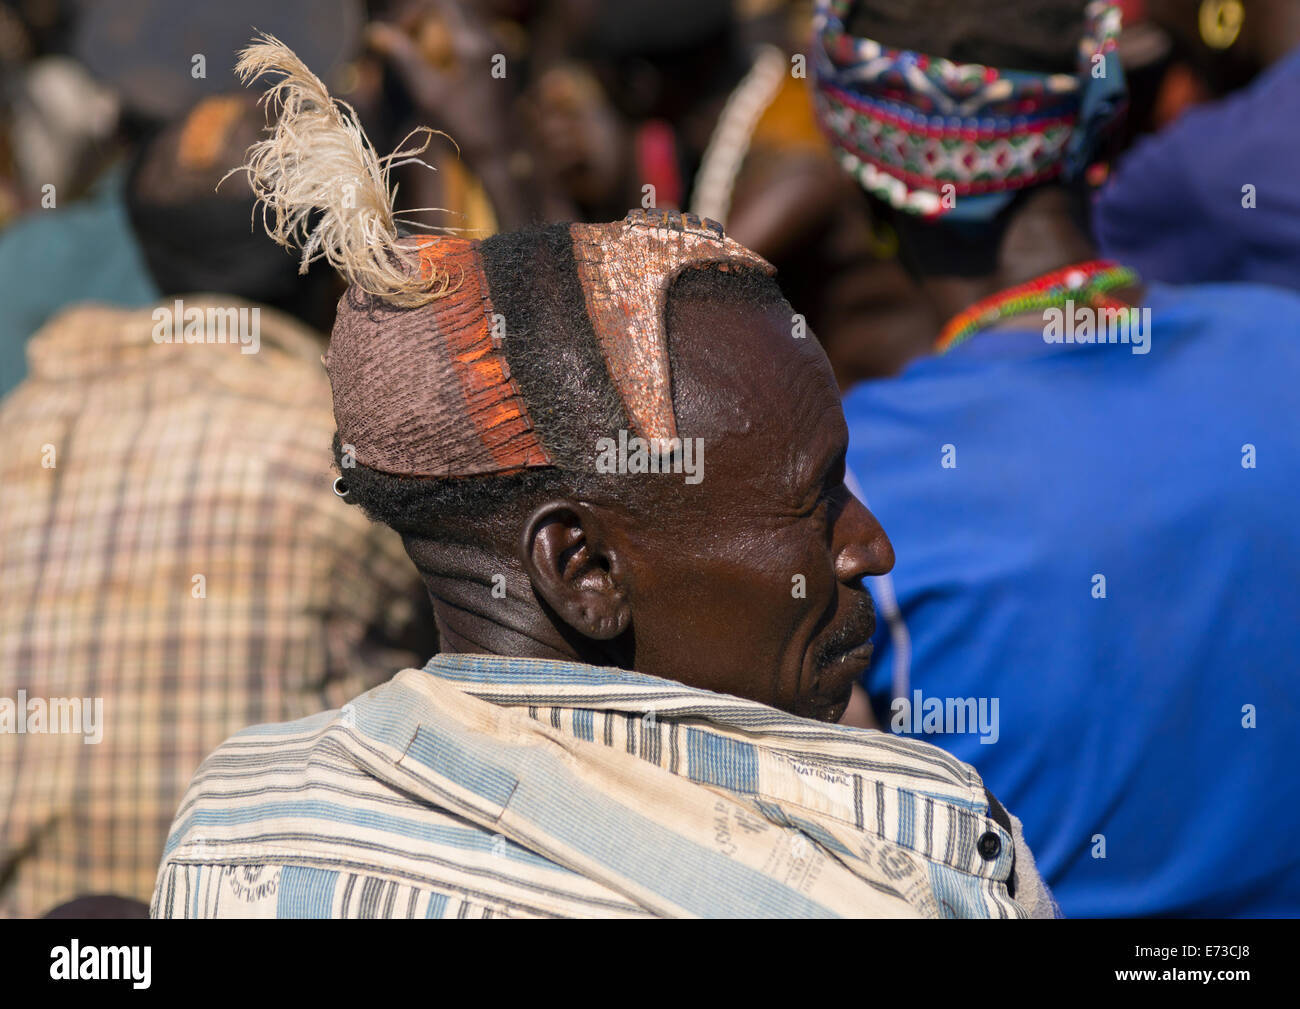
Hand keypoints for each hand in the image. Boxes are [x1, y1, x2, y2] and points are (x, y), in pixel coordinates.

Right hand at [366, 0, 513, 163]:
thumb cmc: (463, 129)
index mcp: (475, 45)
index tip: (399, 30)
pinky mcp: (503, 61)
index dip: (416, 10)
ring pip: (465, 20)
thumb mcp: (428, 94)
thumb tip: (376, 32)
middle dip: (426, 16)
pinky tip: (441, 62)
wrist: (501, 156)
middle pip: (455, 8)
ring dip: (440, 27)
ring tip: (419, 49)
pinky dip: (454, 40)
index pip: (442, 3)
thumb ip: (404, 58)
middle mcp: (493, 40)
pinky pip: (475, 35)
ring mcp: (502, 49)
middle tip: (405, 36)